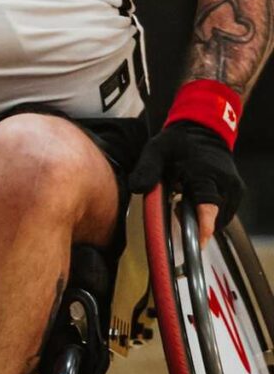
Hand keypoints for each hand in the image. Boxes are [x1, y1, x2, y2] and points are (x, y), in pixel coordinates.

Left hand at [131, 119, 245, 240]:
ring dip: (201, 217)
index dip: (203, 227)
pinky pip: (223, 212)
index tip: (198, 243)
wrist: (202, 129)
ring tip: (182, 199)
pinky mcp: (236, 190)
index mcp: (206, 175)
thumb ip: (146, 170)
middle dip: (194, 220)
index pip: (208, 207)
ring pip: (219, 218)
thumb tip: (137, 188)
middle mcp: (226, 183)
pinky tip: (192, 199)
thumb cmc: (177, 142)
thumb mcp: (156, 151)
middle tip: (176, 205)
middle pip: (213, 217)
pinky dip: (207, 211)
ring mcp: (234, 188)